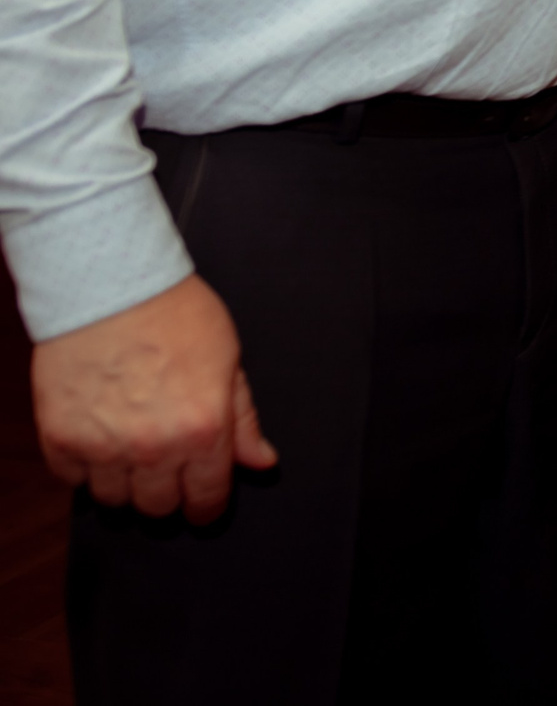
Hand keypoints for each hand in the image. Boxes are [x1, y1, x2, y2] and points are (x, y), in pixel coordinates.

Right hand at [31, 275, 276, 522]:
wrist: (112, 285)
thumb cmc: (174, 313)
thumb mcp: (229, 361)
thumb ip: (243, 419)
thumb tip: (261, 461)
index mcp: (203, 429)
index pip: (207, 497)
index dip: (207, 506)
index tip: (203, 506)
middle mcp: (153, 446)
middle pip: (158, 506)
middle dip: (167, 495)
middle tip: (167, 474)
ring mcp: (103, 446)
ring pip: (114, 500)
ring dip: (125, 486)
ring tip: (132, 456)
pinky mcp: (61, 437)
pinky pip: (72, 479)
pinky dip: (85, 469)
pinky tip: (99, 442)